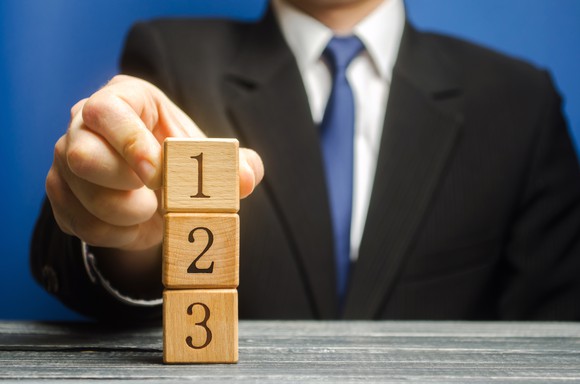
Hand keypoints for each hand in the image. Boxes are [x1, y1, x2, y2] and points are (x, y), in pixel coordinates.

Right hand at [46, 75, 263, 252]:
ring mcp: (65, 159)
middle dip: (122, 186)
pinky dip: (111, 234)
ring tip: (149, 211)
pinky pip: (75, 222)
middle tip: (155, 200)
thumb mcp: (211, 160)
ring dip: (121, 214)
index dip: (129, 142)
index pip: (108, 110)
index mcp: (123, 100)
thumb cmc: (182, 164)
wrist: (159, 193)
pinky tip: (132, 226)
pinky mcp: (60, 193)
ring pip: (75, 192)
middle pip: (80, 153)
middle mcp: (84, 125)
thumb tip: (247, 177)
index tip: (155, 173)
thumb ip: (234, 165)